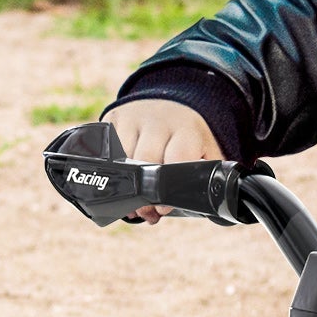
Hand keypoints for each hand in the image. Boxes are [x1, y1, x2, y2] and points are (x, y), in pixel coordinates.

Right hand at [102, 99, 221, 223]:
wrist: (171, 104)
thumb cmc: (189, 138)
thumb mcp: (206, 151)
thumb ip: (208, 174)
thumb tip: (211, 204)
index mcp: (186, 129)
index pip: (177, 157)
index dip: (169, 187)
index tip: (163, 209)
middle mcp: (158, 121)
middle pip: (144, 161)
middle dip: (143, 194)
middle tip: (146, 212)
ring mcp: (133, 117)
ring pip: (121, 158)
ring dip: (125, 186)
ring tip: (134, 204)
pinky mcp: (112, 118)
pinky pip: (105, 150)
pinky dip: (110, 171)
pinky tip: (121, 182)